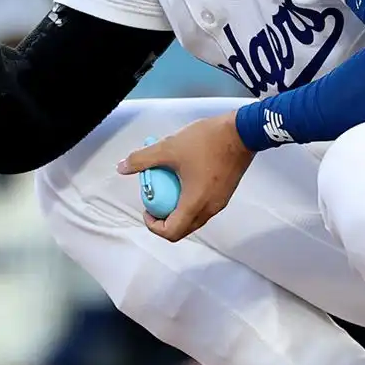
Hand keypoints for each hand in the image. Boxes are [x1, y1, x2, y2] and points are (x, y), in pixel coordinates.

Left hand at [116, 113, 255, 241]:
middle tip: (154, 201)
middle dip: (164, 220)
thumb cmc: (206, 141)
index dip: (153, 226)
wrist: (242, 131)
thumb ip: (143, 159)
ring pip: (194, 218)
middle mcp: (209, 209)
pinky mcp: (225, 193)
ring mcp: (220, 202)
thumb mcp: (168, 148)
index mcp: (195, 204)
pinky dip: (189, 201)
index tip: (146, 208)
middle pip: (183, 229)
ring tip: (167, 188)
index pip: (171, 232)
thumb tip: (123, 167)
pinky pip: (203, 207)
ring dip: (177, 210)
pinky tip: (183, 179)